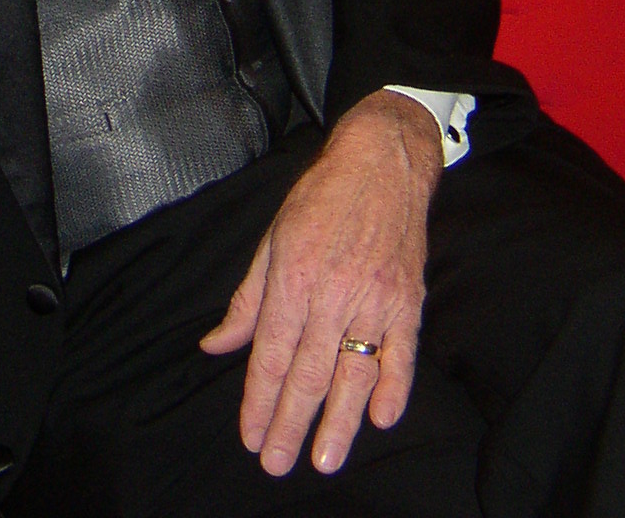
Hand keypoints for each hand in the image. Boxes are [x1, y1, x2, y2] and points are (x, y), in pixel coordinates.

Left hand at [200, 89, 442, 476]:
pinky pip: (401, 354)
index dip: (259, 400)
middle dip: (290, 424)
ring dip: (339, 422)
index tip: (251, 436)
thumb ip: (247, 299)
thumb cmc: (321, 197)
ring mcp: (374, 299)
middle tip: (278, 463)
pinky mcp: (407, 301)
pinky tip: (381, 419)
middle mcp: (332, 293)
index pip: (270, 354)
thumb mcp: (271, 238)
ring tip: (324, 460)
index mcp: (291, 276)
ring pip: (354, 374)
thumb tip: (217, 344)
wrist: (381, 163)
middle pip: (307, 373)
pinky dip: (395, 389)